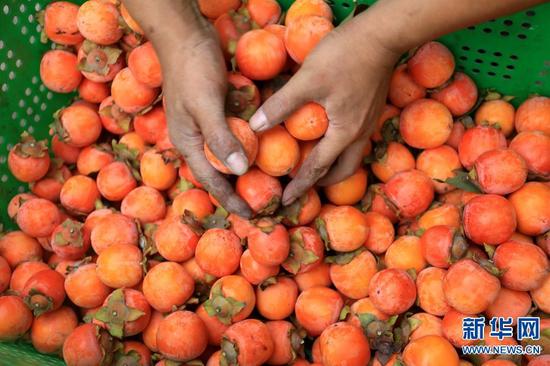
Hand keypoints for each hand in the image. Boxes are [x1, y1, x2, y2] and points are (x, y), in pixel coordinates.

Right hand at [122, 0, 251, 217]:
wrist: (185, 35)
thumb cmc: (192, 69)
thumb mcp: (205, 105)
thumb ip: (221, 138)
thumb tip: (239, 171)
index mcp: (188, 144)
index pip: (212, 183)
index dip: (232, 201)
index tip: (253, 216)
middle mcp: (196, 141)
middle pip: (220, 175)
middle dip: (240, 191)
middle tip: (265, 205)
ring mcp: (206, 127)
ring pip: (228, 158)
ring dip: (246, 171)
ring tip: (269, 184)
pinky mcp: (217, 113)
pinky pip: (234, 138)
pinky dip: (248, 147)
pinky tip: (266, 151)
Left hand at [249, 16, 400, 205]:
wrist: (384, 34)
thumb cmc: (346, 56)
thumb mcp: (308, 80)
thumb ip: (282, 104)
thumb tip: (255, 126)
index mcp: (345, 134)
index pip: (319, 170)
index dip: (300, 186)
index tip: (285, 200)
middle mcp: (360, 134)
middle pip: (344, 171)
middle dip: (322, 182)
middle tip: (302, 184)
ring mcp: (369, 122)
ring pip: (351, 156)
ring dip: (332, 165)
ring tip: (312, 163)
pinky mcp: (371, 109)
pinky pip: (354, 139)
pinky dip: (338, 146)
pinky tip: (325, 134)